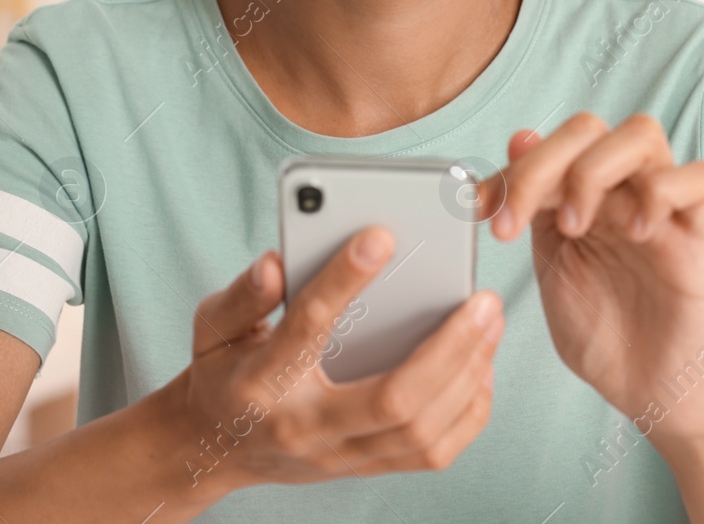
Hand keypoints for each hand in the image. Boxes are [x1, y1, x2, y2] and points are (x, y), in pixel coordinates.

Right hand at [180, 228, 502, 491]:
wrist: (215, 447)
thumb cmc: (223, 372)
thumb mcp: (213, 325)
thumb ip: (244, 294)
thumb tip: (276, 262)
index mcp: (261, 381)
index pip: (307, 326)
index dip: (344, 279)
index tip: (381, 236)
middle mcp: (305, 426)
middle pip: (391, 400)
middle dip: (448, 349)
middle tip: (483, 299)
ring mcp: (339, 456)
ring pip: (420, 431)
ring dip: (468, 377)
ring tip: (490, 325)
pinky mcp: (364, 467)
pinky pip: (431, 454)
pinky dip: (467, 412)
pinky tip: (480, 368)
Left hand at [479, 113, 703, 442]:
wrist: (649, 391)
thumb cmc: (604, 333)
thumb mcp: (552, 265)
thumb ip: (536, 205)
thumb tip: (519, 136)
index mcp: (582, 195)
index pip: (548, 144)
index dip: (508, 169)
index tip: (478, 210)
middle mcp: (622, 191)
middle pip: (589, 126)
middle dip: (541, 165)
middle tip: (517, 223)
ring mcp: (662, 209)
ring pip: (641, 134)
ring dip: (594, 171)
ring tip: (575, 227)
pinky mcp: (700, 236)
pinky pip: (700, 178)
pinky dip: (662, 191)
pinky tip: (637, 234)